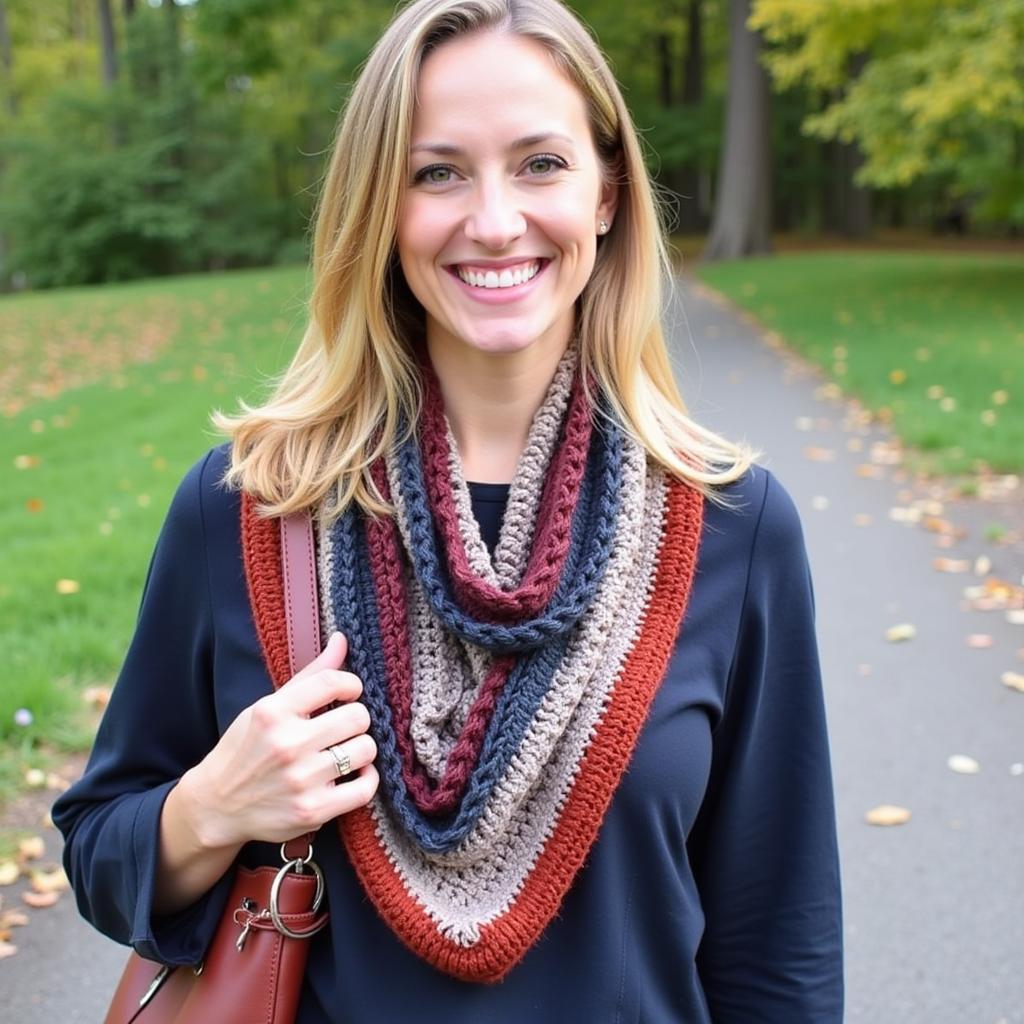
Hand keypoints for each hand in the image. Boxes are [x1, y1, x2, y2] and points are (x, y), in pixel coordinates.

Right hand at [181, 632, 378, 848]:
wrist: (217, 805)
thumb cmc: (248, 749)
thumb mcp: (269, 706)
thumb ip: (310, 675)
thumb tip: (342, 639)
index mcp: (273, 712)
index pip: (333, 681)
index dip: (351, 685)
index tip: (348, 694)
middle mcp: (286, 744)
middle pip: (357, 716)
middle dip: (356, 719)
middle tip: (344, 728)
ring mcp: (300, 780)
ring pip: (365, 749)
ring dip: (361, 749)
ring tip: (345, 751)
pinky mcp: (312, 810)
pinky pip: (366, 787)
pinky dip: (367, 778)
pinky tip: (354, 774)